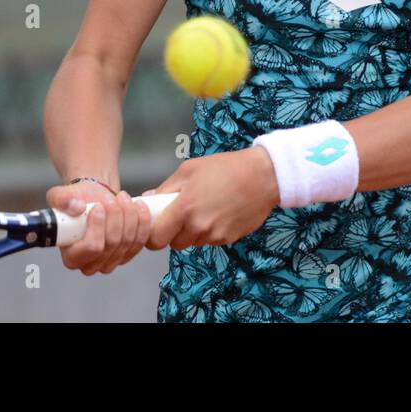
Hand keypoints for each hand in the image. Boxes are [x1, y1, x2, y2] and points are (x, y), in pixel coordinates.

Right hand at [44, 182, 152, 275]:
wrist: (93, 200)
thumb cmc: (76, 202)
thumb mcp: (60, 196)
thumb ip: (62, 200)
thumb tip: (77, 207)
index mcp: (72, 257)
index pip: (92, 248)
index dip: (98, 226)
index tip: (98, 207)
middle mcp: (91, 265)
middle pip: (112, 243)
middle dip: (115, 216)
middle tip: (112, 198)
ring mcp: (111, 262)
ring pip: (128, 240)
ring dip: (129, 215)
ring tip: (122, 198)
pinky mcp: (127, 255)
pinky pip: (141, 240)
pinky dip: (142, 221)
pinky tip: (138, 206)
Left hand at [144, 147, 279, 250]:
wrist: (263, 176)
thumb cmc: (225, 167)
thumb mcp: (189, 170)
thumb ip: (166, 188)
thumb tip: (148, 199)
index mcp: (184, 208)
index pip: (156, 238)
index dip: (153, 234)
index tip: (156, 226)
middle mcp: (199, 227)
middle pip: (174, 243)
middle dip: (174, 232)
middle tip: (182, 213)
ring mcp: (215, 236)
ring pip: (194, 242)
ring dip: (194, 231)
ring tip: (205, 208)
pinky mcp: (229, 239)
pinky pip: (211, 240)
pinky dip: (210, 231)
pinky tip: (220, 212)